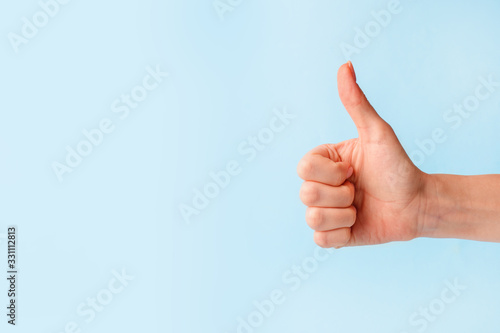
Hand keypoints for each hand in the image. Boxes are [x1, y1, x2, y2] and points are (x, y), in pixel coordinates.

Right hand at [297, 62, 428, 247]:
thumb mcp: (377, 133)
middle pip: (305, 194)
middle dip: (340, 194)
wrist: (417, 203)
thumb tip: (345, 65)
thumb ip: (356, 103)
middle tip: (360, 189)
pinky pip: (320, 240)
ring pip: (312, 219)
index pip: (303, 168)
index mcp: (324, 162)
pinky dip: (342, 234)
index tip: (354, 170)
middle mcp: (321, 186)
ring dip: (344, 214)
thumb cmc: (397, 166)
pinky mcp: (334, 235)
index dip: (331, 172)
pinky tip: (357, 224)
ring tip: (360, 207)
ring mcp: (326, 211)